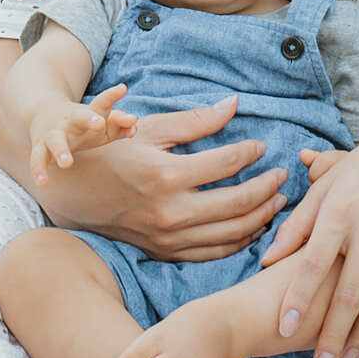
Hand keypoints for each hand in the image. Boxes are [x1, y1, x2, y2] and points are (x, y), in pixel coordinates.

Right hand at [25, 86, 139, 185]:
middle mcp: (70, 122)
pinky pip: (38, 159)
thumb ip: (119, 122)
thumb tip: (134, 123)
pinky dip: (38, 170)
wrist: (42, 114)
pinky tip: (42, 181)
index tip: (122, 89)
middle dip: (88, 119)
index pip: (102, 103)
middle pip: (79, 118)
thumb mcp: (100, 120)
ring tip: (67, 164)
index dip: (112, 97)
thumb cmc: (81, 123)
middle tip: (99, 123)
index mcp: (88, 114)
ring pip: (56, 141)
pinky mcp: (40, 147)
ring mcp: (53, 134)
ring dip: (61, 151)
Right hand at [43, 96, 289, 261]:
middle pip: (237, 204)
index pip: (226, 164)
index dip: (251, 153)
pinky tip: (254, 227)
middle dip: (267, 188)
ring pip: (231, 234)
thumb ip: (195, 120)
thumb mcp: (151, 129)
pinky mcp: (166, 253)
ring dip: (261, 217)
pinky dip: (240, 242)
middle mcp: (170, 211)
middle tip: (282, 175)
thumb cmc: (115, 154)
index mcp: (166, 175)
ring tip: (277, 200)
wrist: (76, 195)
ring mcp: (168, 238)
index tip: (263, 147)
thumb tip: (234, 105)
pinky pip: (213, 253)